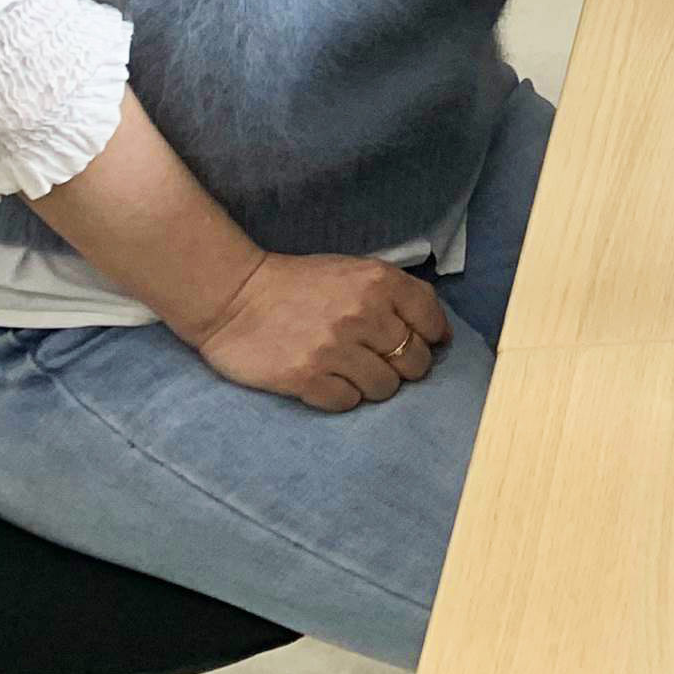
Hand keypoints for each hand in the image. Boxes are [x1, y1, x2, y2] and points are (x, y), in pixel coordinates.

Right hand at [192, 251, 451, 411]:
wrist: (235, 297)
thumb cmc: (299, 284)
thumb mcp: (354, 271)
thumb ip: (395, 295)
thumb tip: (438, 333)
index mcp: (379, 282)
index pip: (432, 321)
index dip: (432, 338)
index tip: (422, 344)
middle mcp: (363, 314)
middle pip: (414, 361)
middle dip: (404, 367)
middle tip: (381, 361)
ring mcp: (334, 348)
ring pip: (384, 387)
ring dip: (372, 384)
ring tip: (350, 371)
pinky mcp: (306, 378)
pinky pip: (348, 401)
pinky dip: (342, 396)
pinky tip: (326, 380)